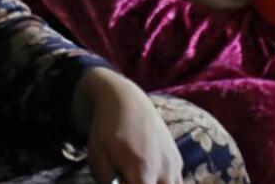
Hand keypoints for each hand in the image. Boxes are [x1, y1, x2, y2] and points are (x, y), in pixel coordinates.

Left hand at [72, 68, 181, 183]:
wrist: (124, 100)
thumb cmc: (107, 130)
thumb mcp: (98, 160)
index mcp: (142, 170)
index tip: (122, 182)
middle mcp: (163, 169)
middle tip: (130, 178)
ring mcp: (173, 164)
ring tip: (140, 177)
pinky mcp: (177, 159)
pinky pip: (176, 182)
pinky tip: (150, 178)